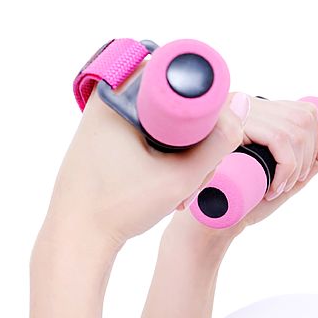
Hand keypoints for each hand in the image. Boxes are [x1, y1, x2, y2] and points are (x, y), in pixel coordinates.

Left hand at [42, 61, 246, 249]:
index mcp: (116, 96)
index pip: (179, 79)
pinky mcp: (102, 139)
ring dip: (179, 149)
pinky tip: (165, 184)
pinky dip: (161, 154)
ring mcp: (101, 120)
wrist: (76, 239)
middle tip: (195, 173)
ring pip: (160, 122)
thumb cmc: (119, 207)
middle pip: (172, 103)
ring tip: (179, 186)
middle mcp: (105, 100)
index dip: (205, 107)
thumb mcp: (180, 177)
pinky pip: (144, 133)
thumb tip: (242, 101)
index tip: (209, 142)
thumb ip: (219, 143)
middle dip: (194, 136)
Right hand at [173, 96, 317, 239]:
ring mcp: (238, 111)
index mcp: (256, 111)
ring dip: (296, 167)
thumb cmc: (247, 197)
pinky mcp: (235, 126)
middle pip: (304, 118)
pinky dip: (286, 169)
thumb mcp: (290, 177)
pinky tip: (272, 187)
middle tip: (289, 184)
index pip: (303, 112)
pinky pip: (280, 140)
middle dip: (307, 157)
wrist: (209, 218)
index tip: (300, 173)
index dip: (313, 143)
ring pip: (294, 131)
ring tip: (279, 188)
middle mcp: (246, 103)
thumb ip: (315, 157)